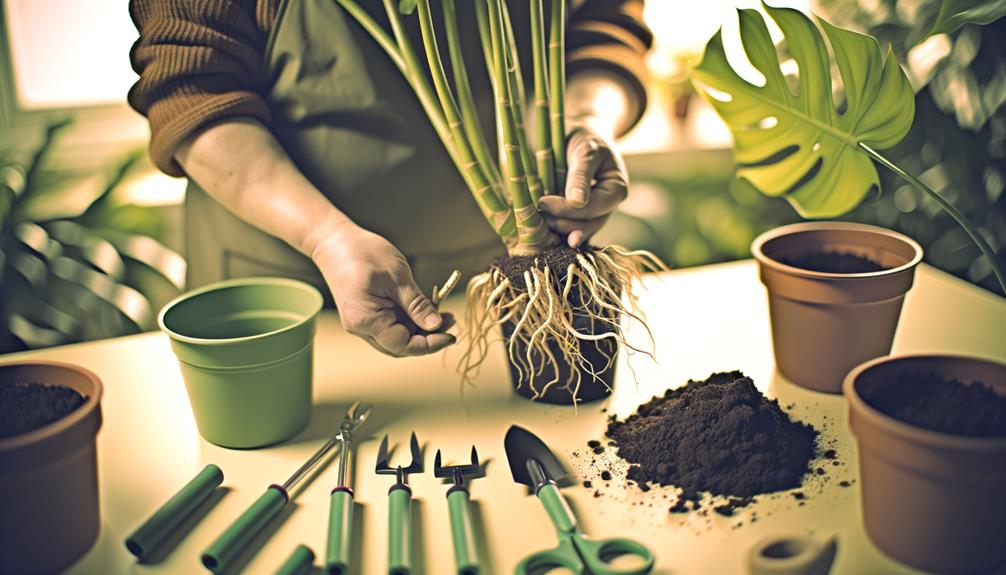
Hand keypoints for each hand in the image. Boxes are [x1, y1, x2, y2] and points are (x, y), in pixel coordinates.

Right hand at [311, 223, 455, 356]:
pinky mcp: (366, 314)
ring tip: (443, 314)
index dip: (430, 344)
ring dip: (420, 329)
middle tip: (451, 322)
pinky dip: (410, 320)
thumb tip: (436, 326)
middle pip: (400, 346)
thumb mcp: (397, 276)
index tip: (451, 335)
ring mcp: (362, 322)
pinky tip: (426, 309)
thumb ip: (416, 305)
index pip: (403, 345)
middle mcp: (361, 327)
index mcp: (365, 320)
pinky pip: (391, 325)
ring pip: (397, 337)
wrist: (332, 240)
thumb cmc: (362, 252)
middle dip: (428, 338)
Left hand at [537, 126, 627, 247]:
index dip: (569, 210)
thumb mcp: (585, 151)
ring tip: (540, 222)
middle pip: (589, 224)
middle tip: (539, 216)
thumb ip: (580, 176)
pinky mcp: (581, 215)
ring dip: (559, 229)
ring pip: (580, 230)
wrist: (578, 134)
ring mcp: (596, 212)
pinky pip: (571, 227)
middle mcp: (609, 205)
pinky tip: (544, 231)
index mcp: (617, 188)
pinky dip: (557, 229)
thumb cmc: (584, 138)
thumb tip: (577, 203)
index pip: (595, 208)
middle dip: (564, 224)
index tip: (542, 203)